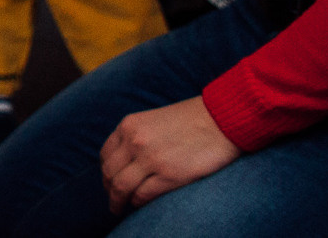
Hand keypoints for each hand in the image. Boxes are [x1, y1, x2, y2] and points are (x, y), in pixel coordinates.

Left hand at [101, 97, 239, 213]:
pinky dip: (138, 203)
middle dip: (109, 189)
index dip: (106, 172)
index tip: (110, 181)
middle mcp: (134, 142)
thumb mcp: (153, 120)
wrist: (221, 119)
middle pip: (109, 173)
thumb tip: (127, 159)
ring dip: (118, 201)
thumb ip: (137, 136)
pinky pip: (143, 195)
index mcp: (128, 126)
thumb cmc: (192, 119)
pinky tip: (141, 205)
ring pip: (121, 187)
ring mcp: (150, 159)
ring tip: (119, 208)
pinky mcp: (169, 175)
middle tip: (113, 200)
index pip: (106, 155)